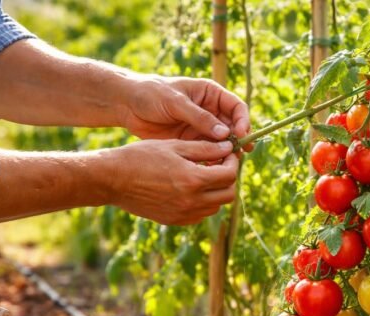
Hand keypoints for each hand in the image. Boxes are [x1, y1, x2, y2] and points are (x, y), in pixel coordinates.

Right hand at [103, 139, 238, 225]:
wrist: (111, 180)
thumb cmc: (140, 157)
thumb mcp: (174, 146)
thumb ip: (204, 149)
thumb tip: (228, 147)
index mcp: (193, 180)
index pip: (229, 175)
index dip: (232, 162)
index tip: (228, 153)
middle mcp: (192, 201)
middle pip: (228, 194)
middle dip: (228, 178)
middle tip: (220, 165)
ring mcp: (183, 214)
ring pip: (216, 206)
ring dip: (216, 191)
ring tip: (204, 175)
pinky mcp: (175, 221)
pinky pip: (200, 214)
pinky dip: (203, 202)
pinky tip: (191, 188)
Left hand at [120, 76, 252, 149]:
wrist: (127, 105)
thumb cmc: (150, 94)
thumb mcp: (175, 102)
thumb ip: (199, 117)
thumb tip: (225, 133)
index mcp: (210, 94)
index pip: (236, 107)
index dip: (243, 120)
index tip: (240, 134)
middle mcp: (211, 111)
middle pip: (234, 127)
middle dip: (238, 140)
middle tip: (239, 153)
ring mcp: (202, 128)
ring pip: (223, 142)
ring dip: (228, 152)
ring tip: (228, 162)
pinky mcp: (193, 142)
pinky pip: (209, 152)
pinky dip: (214, 160)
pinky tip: (213, 168)